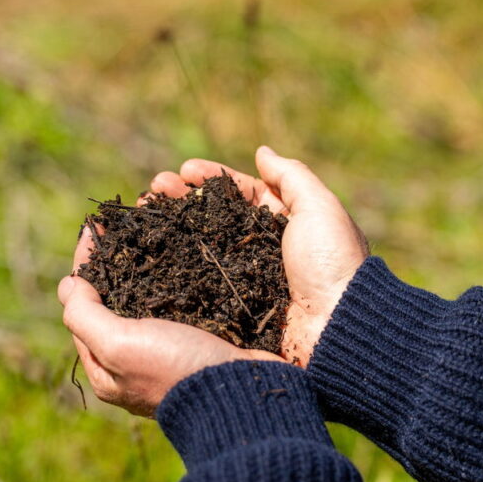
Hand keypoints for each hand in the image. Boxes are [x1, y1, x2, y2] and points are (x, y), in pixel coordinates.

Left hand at [59, 228, 280, 416]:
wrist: (244, 390)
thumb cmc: (177, 369)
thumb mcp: (120, 345)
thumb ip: (86, 316)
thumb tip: (68, 285)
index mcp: (108, 368)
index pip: (82, 308)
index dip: (84, 265)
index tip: (93, 227)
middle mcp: (137, 361)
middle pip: (116, 304)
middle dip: (115, 263)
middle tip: (123, 227)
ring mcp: (172, 351)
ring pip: (152, 301)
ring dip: (150, 268)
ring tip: (154, 234)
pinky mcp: (205, 341)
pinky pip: (185, 304)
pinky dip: (182, 280)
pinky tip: (187, 259)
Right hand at [149, 146, 368, 367]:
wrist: (336, 329)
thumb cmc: (330, 264)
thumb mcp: (319, 209)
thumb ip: (291, 177)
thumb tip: (262, 152)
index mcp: (289, 222)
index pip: (244, 193)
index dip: (213, 179)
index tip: (183, 170)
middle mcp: (267, 249)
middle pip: (218, 217)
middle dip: (184, 199)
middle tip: (153, 189)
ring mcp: (249, 279)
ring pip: (204, 246)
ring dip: (174, 227)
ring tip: (146, 213)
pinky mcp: (237, 308)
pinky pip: (202, 281)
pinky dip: (177, 265)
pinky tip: (154, 253)